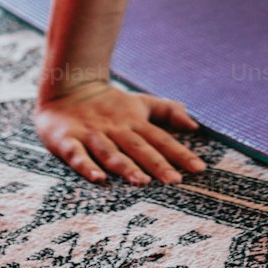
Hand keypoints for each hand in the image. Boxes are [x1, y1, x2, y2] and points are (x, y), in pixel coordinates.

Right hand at [35, 81, 206, 185]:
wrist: (67, 84)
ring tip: (142, 182)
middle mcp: (116, 129)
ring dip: (126, 167)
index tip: (199, 169)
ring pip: (111, 152)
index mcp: (134, 122)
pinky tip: (98, 180)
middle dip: (158, 164)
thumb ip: (168, 112)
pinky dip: (87, 167)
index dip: (180, 153)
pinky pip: (77, 154)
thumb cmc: (109, 102)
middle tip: (176, 181)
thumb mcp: (141, 103)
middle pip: (139, 148)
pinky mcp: (68, 139)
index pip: (161, 139)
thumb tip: (195, 126)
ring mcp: (92, 134)